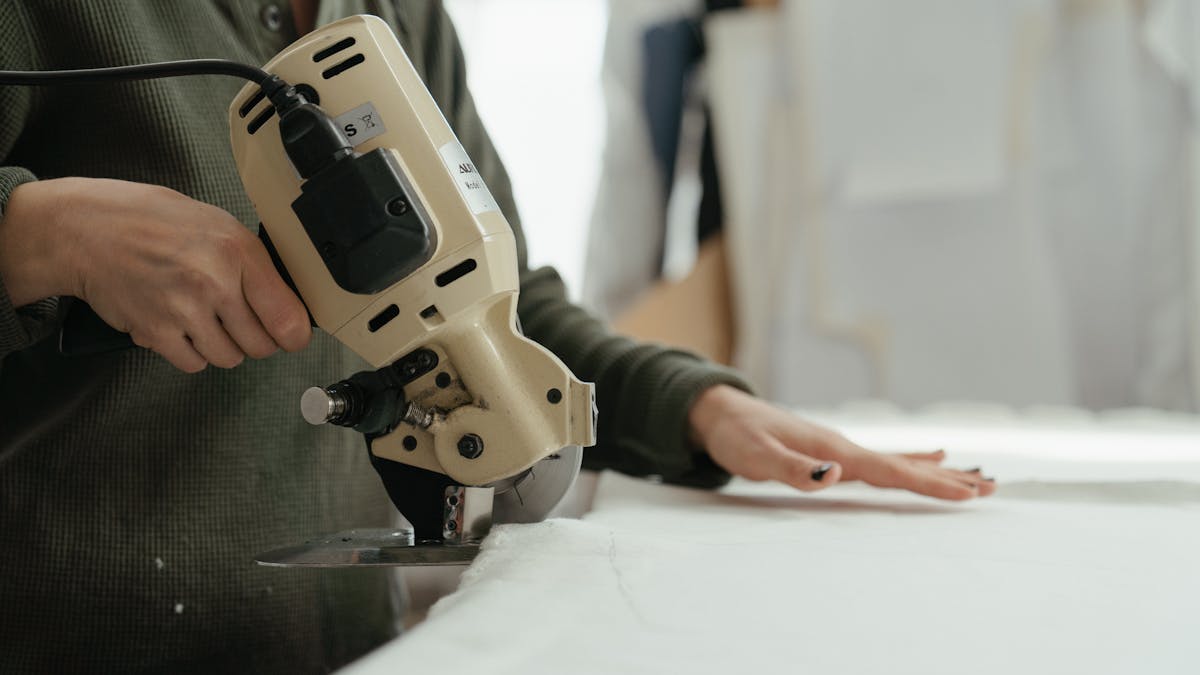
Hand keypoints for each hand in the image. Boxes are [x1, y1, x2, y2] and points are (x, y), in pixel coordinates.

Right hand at [0, 177, 310, 370]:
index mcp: (238, 252)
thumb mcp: (218, 225)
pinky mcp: (156, 332)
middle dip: (257, 339)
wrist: (87, 229)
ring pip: (228, 358)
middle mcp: (214, 282)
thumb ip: (253, 265)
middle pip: (261, 345)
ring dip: (223, 346)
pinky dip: (192, 353)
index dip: (294, 334)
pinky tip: (182, 327)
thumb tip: (287, 303)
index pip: (287, 317)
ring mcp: (184, 311)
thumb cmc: (153, 222)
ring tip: (207, 319)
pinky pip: (193, 363)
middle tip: (241, 322)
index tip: (291, 336)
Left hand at [688, 385, 995, 500]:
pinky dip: (912, 459)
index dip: (929, 483)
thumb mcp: (756, 457)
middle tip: (991, 488)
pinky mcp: (832, 450)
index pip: (889, 470)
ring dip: (938, 471)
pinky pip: (882, 458)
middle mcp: (843, 447)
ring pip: (900, 462)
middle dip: (947, 480)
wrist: (720, 412)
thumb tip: (834, 475)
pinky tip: (933, 456)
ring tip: (977, 476)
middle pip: (905, 466)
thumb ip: (794, 469)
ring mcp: (840, 447)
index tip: (967, 492)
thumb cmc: (736, 437)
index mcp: (832, 450)